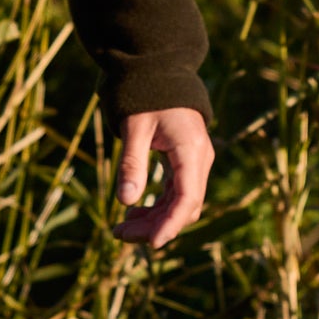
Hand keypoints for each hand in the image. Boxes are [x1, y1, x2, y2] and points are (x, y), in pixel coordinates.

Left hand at [115, 108, 215, 249]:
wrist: (161, 75)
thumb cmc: (147, 97)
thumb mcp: (134, 127)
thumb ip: (131, 162)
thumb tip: (125, 201)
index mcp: (191, 150)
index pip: (188, 198)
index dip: (171, 224)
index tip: (152, 243)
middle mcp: (199, 160)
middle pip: (184, 207)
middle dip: (155, 226)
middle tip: (119, 234)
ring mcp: (195, 164)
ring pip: (179, 205)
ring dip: (153, 220)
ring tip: (120, 229)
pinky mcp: (186, 166)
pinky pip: (175, 195)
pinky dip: (156, 207)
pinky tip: (132, 212)